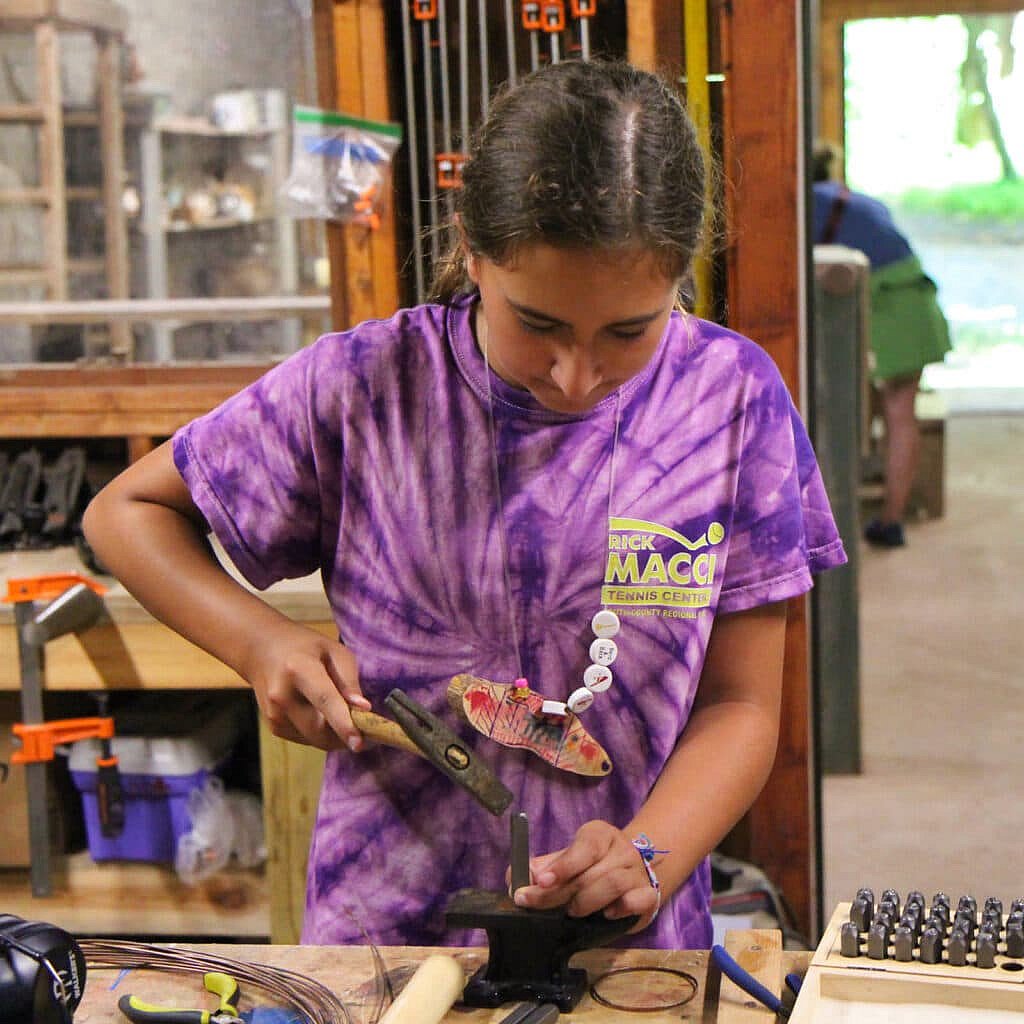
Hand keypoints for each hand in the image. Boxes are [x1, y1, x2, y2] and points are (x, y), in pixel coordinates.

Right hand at [242, 619, 371, 751]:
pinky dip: (321, 733)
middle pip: (320, 729)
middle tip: (367, 730)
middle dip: (346, 736)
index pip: (324, 701)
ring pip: (315, 739)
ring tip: (343, 715)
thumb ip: (348, 679)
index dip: (343, 724)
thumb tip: (363, 708)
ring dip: (335, 735)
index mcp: (299, 670)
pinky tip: (321, 713)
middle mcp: (282, 696)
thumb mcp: (333, 651)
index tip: (359, 743)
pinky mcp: (274, 728)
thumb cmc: (304, 647)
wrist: (261, 651)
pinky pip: (307, 739)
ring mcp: (275, 715)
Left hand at [511, 820, 660, 931]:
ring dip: (587, 901)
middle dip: (560, 892)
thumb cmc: (595, 865)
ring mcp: (637, 871)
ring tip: (572, 911)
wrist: (635, 871)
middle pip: (591, 871)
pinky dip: (622, 907)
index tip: (541, 881)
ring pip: (614, 883)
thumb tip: (513, 877)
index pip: (584, 846)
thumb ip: (543, 868)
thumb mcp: (569, 859)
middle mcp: (621, 849)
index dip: (563, 865)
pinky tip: (607, 913)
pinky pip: (639, 899)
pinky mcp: (649, 894)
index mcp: (600, 834)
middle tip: (537, 904)